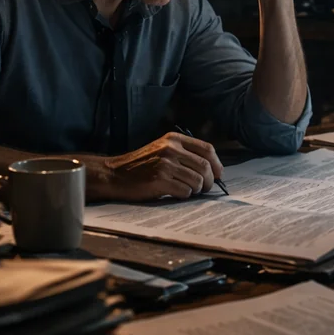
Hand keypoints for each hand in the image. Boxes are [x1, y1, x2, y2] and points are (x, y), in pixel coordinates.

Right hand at [89, 133, 224, 201]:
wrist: (115, 174)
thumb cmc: (142, 165)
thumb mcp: (163, 150)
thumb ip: (184, 154)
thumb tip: (212, 169)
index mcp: (174, 139)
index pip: (207, 149)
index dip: (217, 164)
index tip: (218, 175)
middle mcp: (171, 149)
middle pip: (205, 166)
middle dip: (210, 181)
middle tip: (206, 188)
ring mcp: (165, 164)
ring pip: (197, 180)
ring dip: (197, 190)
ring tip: (189, 191)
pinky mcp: (159, 180)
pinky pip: (185, 191)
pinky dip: (185, 195)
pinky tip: (176, 193)